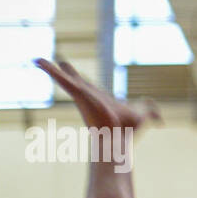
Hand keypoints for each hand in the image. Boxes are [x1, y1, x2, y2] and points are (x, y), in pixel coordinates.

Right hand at [35, 59, 159, 133]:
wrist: (117, 138)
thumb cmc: (128, 130)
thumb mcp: (142, 116)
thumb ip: (150, 113)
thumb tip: (160, 120)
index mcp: (98, 98)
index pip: (88, 86)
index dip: (81, 80)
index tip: (73, 72)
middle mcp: (88, 96)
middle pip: (74, 81)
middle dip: (66, 72)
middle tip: (56, 62)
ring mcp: (81, 94)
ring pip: (63, 79)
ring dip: (50, 69)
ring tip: (36, 59)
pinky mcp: (77, 92)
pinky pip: (60, 78)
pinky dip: (48, 69)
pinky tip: (36, 60)